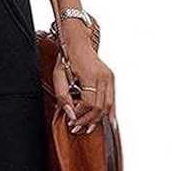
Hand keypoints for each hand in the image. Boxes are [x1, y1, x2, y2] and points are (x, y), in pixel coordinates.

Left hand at [52, 20, 115, 134]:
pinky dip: (110, 112)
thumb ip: (63, 96)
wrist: (78, 43)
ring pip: (107, 105)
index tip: (71, 120)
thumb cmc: (67, 57)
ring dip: (97, 119)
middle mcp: (103, 77)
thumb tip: (70, 113)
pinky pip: (112, 100)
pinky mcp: (111, 79)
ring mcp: (109, 78)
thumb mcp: (58, 75)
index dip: (80, 114)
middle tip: (77, 127)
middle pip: (99, 106)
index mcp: (90, 75)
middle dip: (88, 119)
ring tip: (87, 127)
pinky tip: (109, 123)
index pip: (89, 103)